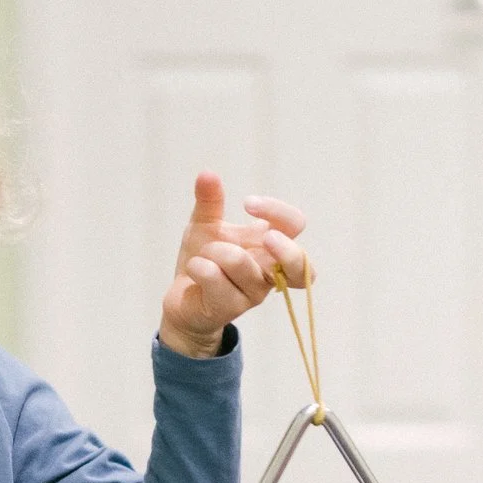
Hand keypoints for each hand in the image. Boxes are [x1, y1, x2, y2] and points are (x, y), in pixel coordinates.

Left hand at [158, 172, 310, 357]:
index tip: (247, 204)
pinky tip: (194, 269)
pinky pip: (215, 278)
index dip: (278, 212)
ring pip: (240, 262)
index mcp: (269, 246)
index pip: (294, 225)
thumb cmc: (204, 261)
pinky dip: (198, 266)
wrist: (181, 299)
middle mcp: (268, 272)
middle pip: (301, 265)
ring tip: (203, 256)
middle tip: (265, 237)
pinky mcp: (230, 308)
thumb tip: (208, 173)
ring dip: (214, 250)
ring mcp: (252, 293)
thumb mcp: (205, 226)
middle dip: (284, 248)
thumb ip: (210, 201)